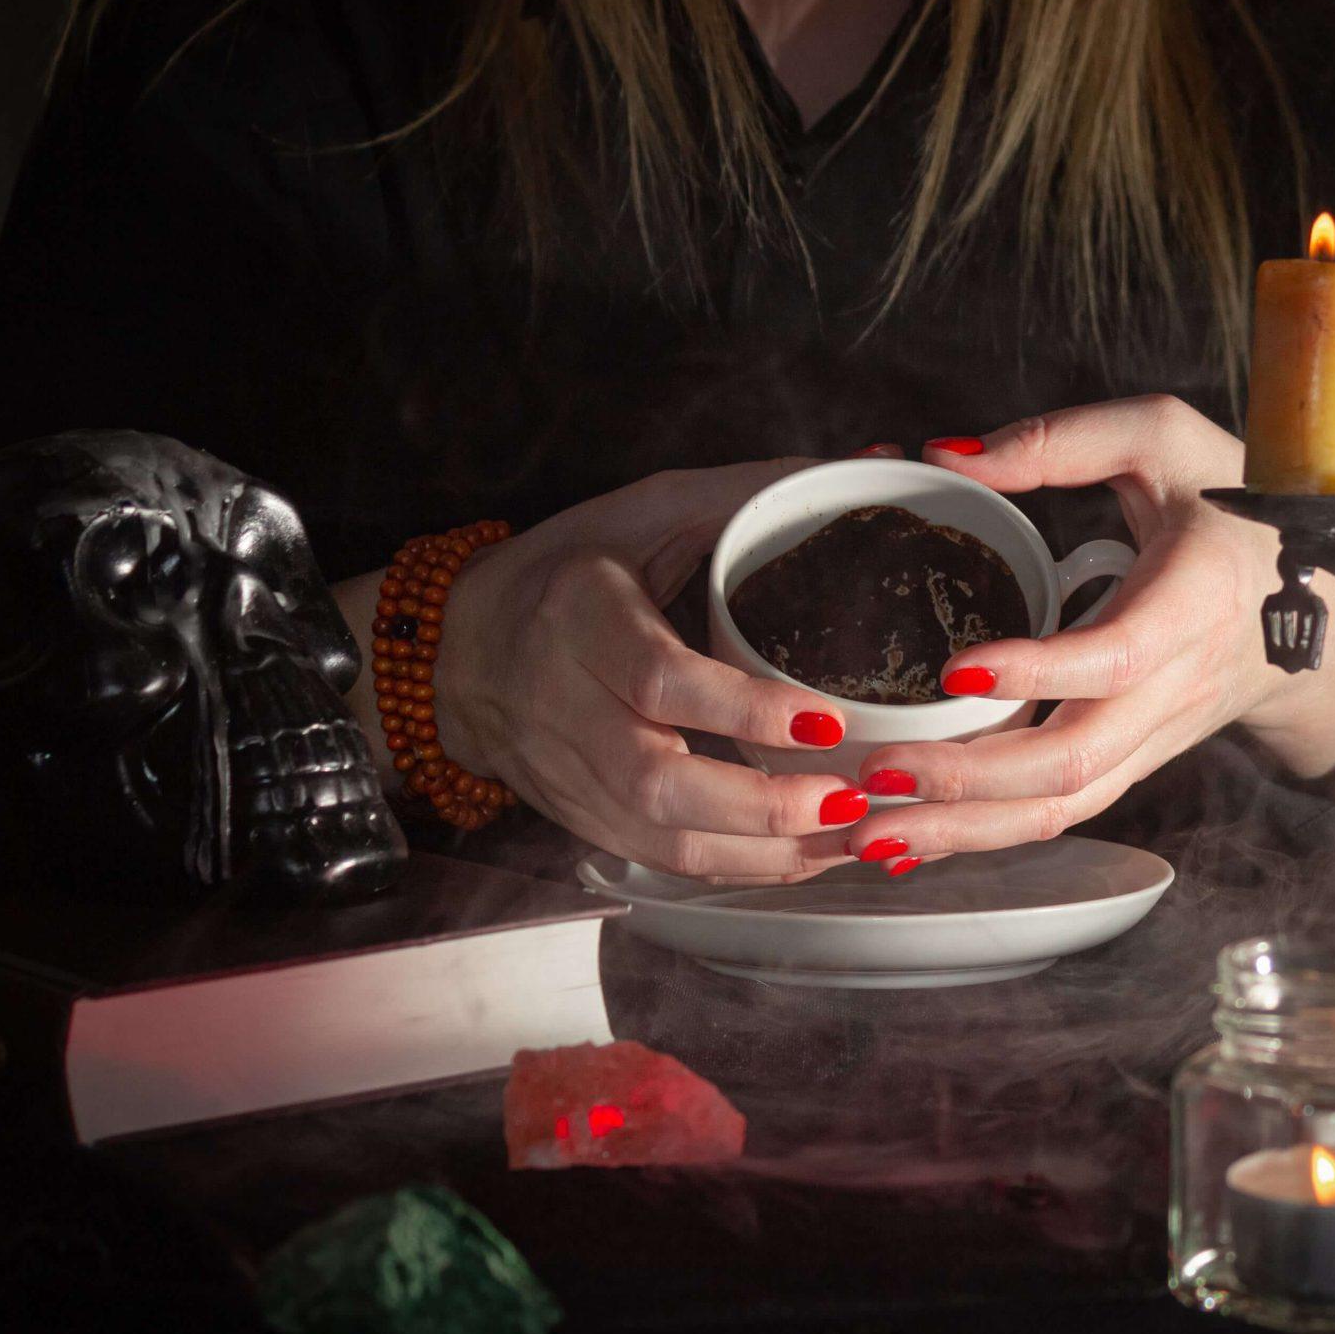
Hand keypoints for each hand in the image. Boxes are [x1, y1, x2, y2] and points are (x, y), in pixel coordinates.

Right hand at [413, 460, 872, 882]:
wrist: (460, 648)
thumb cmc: (570, 569)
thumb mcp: (645, 512)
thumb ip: (751, 494)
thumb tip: (874, 465)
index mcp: (580, 616)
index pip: (661, 679)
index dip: (744, 711)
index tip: (827, 720)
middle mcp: (565, 705)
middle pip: (658, 782)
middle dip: (763, 806)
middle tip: (852, 799)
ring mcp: (567, 773)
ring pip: (662, 839)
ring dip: (762, 854)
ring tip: (846, 838)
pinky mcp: (580, 819)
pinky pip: (660, 860)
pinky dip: (737, 868)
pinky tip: (803, 857)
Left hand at [837, 397, 1334, 867]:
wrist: (1324, 599)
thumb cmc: (1238, 509)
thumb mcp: (1166, 438)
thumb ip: (1062, 440)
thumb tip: (948, 458)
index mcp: (1192, 602)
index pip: (1118, 657)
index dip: (1042, 672)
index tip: (961, 665)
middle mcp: (1175, 687)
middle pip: (1075, 761)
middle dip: (971, 779)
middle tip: (880, 772)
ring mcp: (1155, 736)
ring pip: (1064, 806)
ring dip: (967, 828)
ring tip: (874, 832)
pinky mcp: (1133, 760)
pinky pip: (1061, 811)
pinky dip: (986, 834)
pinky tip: (915, 839)